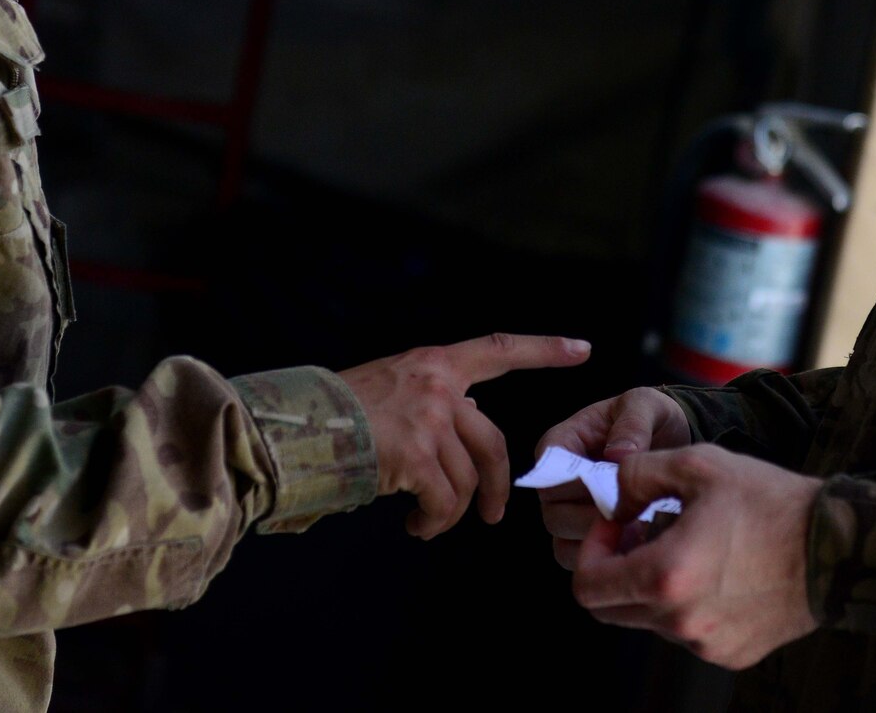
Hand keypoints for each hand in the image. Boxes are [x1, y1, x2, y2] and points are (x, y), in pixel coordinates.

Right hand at [339, 333, 589, 538]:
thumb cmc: (335, 413)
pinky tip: (416, 525)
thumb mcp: (390, 386)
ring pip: (467, 479)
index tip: (582, 349)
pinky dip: (434, 522)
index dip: (543, 350)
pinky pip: (443, 501)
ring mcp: (429, 419)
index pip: (498, 348)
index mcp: (433, 363)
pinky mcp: (416, 455)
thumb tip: (466, 423)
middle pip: (494, 442)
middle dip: (499, 485)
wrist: (293, 427)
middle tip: (493, 515)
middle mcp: (438, 386)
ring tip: (426, 524)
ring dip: (451, 512)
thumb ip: (431, 399)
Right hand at [536, 387, 692, 569]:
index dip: (578, 486)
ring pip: (563, 541)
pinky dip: (604, 557)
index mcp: (561, 443)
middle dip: (593, 518)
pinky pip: (578, 558)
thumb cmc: (649, 417)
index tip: (616, 486)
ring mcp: (566, 511)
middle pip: (554, 513)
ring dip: (600, 541)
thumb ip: (632, 424)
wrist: (669, 439)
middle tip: (633, 516)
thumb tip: (617, 455)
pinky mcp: (581, 536)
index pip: (547, 473)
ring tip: (639, 530)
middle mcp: (556, 481)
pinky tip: (636, 544)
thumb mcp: (645, 405)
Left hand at [570, 444, 821, 669]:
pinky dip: (686, 603)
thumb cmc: (772, 502)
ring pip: (649, 620)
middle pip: (611, 609)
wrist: (838, 548)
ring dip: (652, 584)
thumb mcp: (699, 465)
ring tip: (687, 543)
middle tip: (639, 533)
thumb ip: (638, 474)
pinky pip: (687, 631)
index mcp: (667, 576)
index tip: (614, 525)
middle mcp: (681, 621)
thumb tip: (608, 491)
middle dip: (613, 569)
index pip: (588, 586)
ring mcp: (706, 644)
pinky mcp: (730, 654)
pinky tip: (716, 568)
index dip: (590, 551)